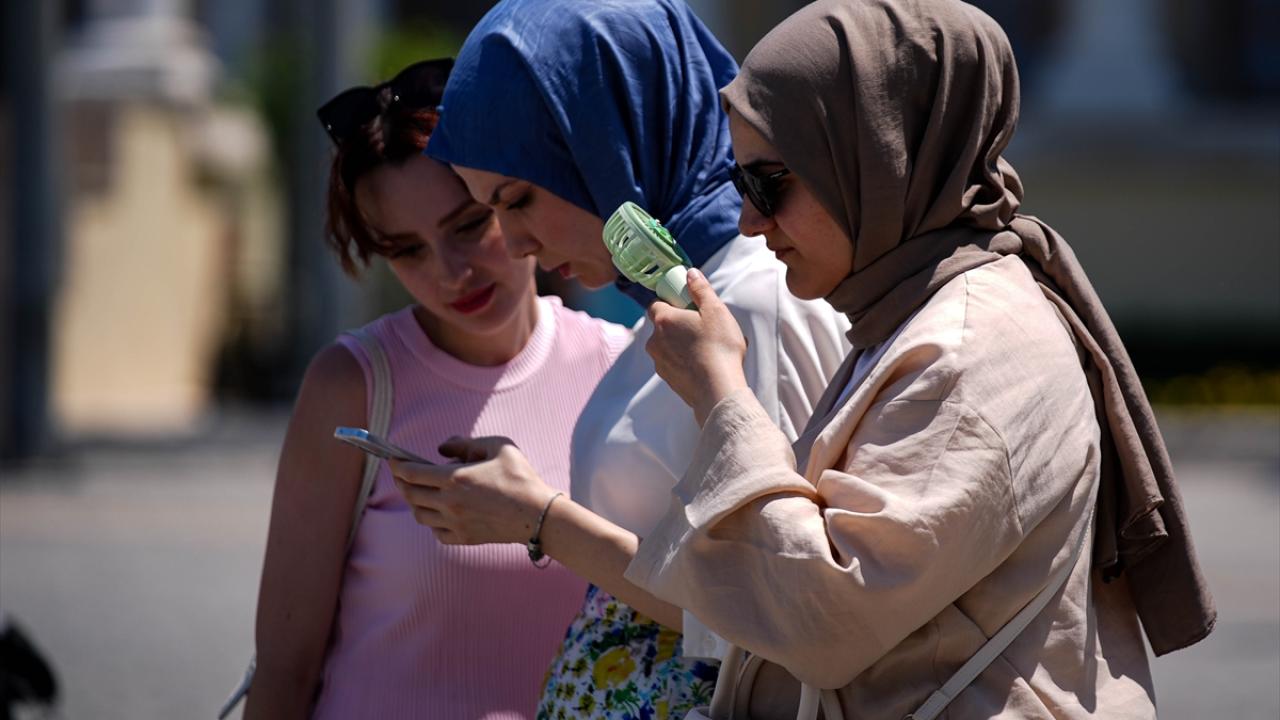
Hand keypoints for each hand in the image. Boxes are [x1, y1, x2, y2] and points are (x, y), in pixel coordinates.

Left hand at [390, 437, 556, 544]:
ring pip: (420, 514)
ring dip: (415, 502)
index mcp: (454, 478)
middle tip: (403, 473)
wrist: (538, 514)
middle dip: (402, 482)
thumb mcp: (498, 446)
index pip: (411, 472)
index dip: (397, 464)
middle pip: (410, 494)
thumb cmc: (520, 477)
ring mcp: (455, 523)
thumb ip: (465, 442)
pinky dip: (432, 522)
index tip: (392, 458)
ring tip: (419, 492)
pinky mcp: (463, 538)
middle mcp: (449, 502)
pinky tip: (439, 512)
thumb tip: (441, 448)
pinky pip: (436, 532)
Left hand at [645, 268, 748, 424]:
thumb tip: (690, 274)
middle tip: (703, 327)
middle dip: (680, 324)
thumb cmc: (718, 347)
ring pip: (668, 346)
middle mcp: (655, 341)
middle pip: (663, 326)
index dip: (671, 302)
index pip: (656, 304)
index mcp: (663, 320)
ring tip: (709, 348)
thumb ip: (700, 289)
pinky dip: (686, 362)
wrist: (717, 390)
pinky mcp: (668, 380)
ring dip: (683, 344)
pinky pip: (675, 364)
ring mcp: (660, 362)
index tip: (688, 306)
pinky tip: (706, 364)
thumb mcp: (715, 310)